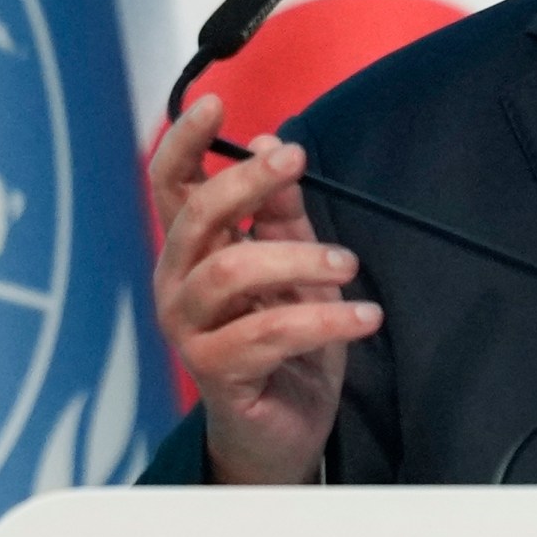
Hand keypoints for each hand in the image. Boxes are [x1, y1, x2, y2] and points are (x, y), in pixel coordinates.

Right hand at [149, 96, 380, 483]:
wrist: (282, 432)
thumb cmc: (284, 347)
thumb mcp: (292, 268)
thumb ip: (281, 214)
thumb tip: (273, 146)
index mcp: (192, 252)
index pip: (171, 185)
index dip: (185, 142)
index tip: (215, 104)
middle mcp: (178, 285)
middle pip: (197, 216)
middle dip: (248, 182)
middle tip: (296, 161)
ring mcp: (190, 330)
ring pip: (232, 270)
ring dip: (298, 257)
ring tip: (348, 266)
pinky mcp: (215, 371)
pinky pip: (269, 330)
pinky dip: (325, 317)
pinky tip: (364, 316)